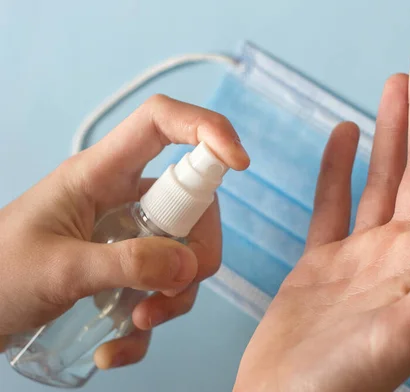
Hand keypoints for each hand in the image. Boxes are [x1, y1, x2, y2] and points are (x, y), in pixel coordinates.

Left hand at [0, 95, 248, 368]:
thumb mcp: (58, 268)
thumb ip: (124, 264)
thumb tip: (190, 266)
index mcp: (100, 174)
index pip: (161, 124)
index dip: (206, 129)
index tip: (239, 163)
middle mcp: (123, 199)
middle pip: (194, 205)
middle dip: (196, 254)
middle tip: (169, 292)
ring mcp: (130, 236)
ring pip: (186, 254)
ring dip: (174, 297)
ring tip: (134, 326)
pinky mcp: (128, 271)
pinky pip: (162, 292)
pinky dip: (149, 324)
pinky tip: (116, 350)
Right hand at [234, 43, 409, 391]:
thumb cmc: (341, 386)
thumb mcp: (407, 332)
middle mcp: (402, 255)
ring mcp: (362, 257)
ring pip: (383, 181)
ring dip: (392, 132)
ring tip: (396, 84)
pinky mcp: (322, 263)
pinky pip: (334, 205)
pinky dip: (338, 170)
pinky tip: (345, 137)